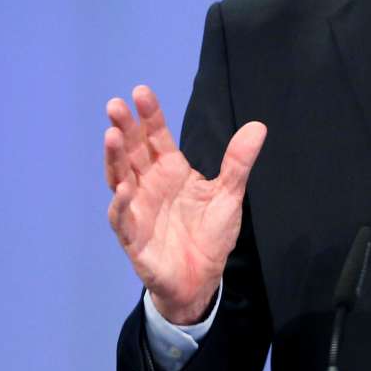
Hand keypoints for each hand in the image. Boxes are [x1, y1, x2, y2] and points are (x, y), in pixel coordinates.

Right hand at [104, 85, 266, 324]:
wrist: (202, 279)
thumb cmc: (210, 234)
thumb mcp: (229, 194)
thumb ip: (238, 162)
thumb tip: (258, 126)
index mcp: (170, 171)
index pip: (156, 137)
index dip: (149, 116)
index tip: (141, 92)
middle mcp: (149, 185)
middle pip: (132, 152)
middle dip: (124, 128)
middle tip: (116, 105)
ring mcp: (137, 209)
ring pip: (119, 178)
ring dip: (114, 158)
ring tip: (112, 135)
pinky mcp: (134, 237)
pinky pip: (123, 218)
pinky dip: (121, 204)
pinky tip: (123, 188)